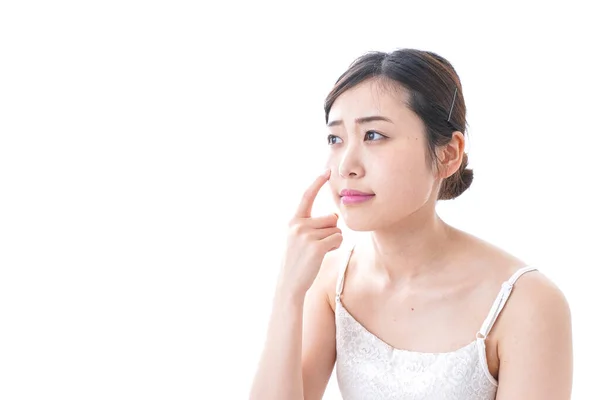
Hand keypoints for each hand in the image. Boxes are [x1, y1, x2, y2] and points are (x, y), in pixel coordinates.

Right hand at [277, 169, 342, 298]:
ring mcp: (307, 236)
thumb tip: (335, 215)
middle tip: (319, 244)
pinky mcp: (317, 247)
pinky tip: (325, 254)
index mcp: (293, 221)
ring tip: (320, 251)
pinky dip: (336, 246)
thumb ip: (311, 225)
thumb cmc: (298, 262)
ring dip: (334, 240)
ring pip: (336, 229)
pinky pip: (338, 239)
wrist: (289, 284)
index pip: (307, 197)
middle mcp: (298, 225)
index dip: (317, 183)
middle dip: (331, 230)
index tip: (327, 171)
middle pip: (331, 217)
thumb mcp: (298, 239)